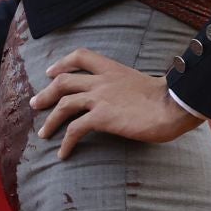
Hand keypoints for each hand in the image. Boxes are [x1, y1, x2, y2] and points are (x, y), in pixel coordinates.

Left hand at [29, 48, 202, 157]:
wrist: (175, 105)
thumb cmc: (168, 98)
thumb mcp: (142, 84)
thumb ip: (127, 88)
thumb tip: (125, 99)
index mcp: (113, 69)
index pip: (81, 56)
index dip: (62, 63)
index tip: (51, 72)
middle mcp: (102, 81)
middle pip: (63, 81)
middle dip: (46, 93)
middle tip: (36, 104)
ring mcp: (100, 98)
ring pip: (64, 105)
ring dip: (50, 120)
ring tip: (43, 133)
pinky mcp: (102, 117)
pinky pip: (75, 129)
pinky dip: (66, 142)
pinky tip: (63, 153)